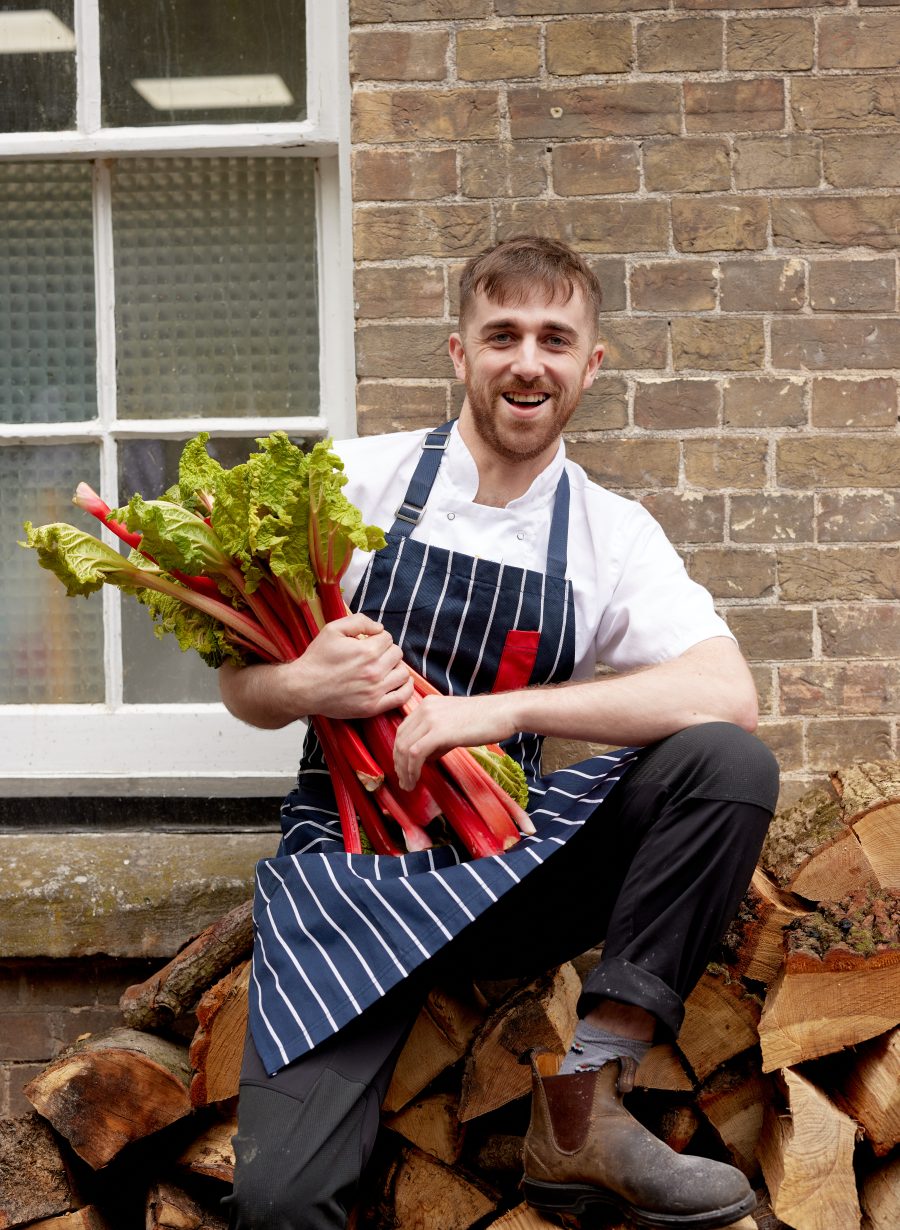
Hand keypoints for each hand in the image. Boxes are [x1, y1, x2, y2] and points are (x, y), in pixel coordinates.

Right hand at [286, 613, 413, 719]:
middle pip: (397, 654)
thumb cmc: (317, 659)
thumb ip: (359, 621)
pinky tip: (398, 682)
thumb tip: (379, 628)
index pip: (388, 638)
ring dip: (395, 668)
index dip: (378, 638)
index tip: (368, 643)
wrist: (303, 688)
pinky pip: (402, 697)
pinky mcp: (373, 707)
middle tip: (374, 655)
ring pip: (403, 674)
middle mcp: (374, 671)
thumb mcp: (333, 629)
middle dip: (387, 651)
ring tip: (383, 668)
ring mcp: (375, 691)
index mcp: (366, 651)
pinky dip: (405, 688)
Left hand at [393, 692, 518, 790]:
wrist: (503, 713)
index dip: (399, 752)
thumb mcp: (454, 725)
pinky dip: (412, 770)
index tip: (402, 768)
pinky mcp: (439, 732)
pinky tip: (415, 779)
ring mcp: (431, 719)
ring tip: (408, 784)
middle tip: (403, 780)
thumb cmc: (485, 720)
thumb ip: (438, 738)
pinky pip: (416, 753)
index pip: (404, 730)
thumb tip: (427, 757)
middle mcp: (425, 709)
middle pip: (400, 739)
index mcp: (428, 704)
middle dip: (398, 763)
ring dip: (404, 770)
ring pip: (405, 748)